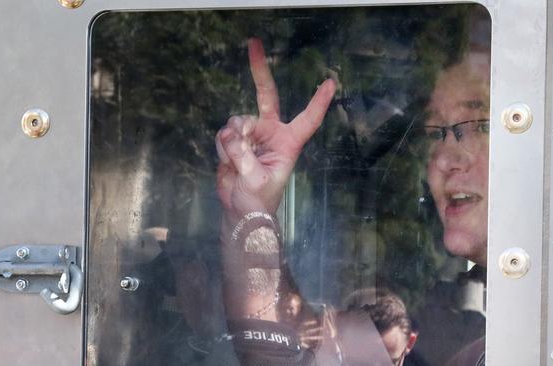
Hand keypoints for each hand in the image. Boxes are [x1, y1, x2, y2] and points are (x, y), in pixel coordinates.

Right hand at [216, 38, 335, 219]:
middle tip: (254, 43)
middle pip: (266, 95)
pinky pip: (223, 134)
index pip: (308, 118)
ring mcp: (251, 135)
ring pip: (237, 121)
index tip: (331, 81)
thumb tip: (230, 134)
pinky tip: (228, 164)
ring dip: (232, 139)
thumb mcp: (256, 180)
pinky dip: (222, 148)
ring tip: (235, 163)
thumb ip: (243, 156)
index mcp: (288, 143)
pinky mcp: (233, 140)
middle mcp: (271, 133)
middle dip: (260, 70)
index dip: (319, 100)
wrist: (240, 211)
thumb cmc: (258, 200)